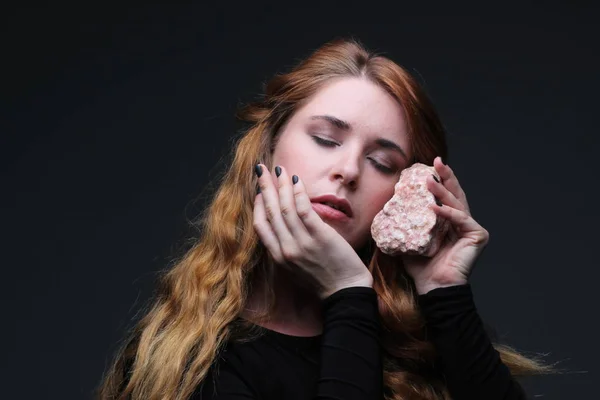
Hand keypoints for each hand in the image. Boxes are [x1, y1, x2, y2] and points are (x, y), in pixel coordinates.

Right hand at [253, 164, 372, 299]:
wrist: (345, 293)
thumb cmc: (324, 281)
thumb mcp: (297, 268)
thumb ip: (288, 248)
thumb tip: (287, 227)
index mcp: (278, 257)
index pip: (260, 226)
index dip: (258, 205)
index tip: (259, 191)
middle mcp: (286, 249)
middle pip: (270, 212)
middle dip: (264, 187)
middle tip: (261, 169)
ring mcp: (302, 243)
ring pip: (285, 208)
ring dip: (281, 186)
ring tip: (280, 170)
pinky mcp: (319, 237)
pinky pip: (304, 211)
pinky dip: (298, 194)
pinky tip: (296, 181)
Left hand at [401, 157, 489, 294]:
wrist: (433, 288)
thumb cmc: (421, 268)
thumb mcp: (408, 241)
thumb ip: (403, 225)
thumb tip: (384, 210)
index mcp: (447, 221)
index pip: (444, 196)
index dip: (438, 180)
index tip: (427, 167)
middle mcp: (461, 222)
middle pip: (454, 193)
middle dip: (445, 176)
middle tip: (437, 161)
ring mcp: (471, 228)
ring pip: (457, 203)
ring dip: (442, 191)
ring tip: (428, 181)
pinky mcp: (478, 235)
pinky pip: (461, 219)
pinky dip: (447, 213)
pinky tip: (434, 207)